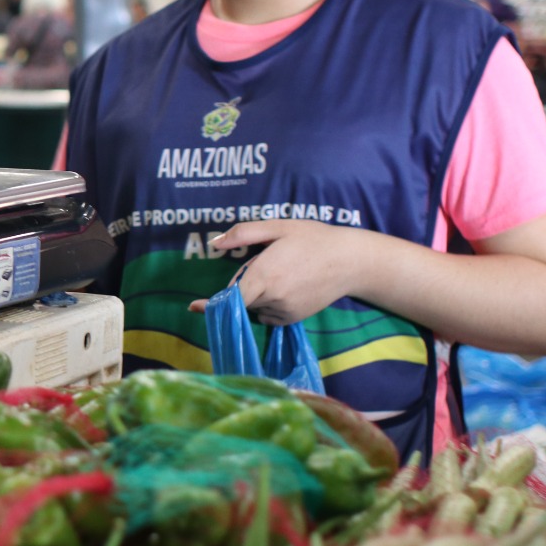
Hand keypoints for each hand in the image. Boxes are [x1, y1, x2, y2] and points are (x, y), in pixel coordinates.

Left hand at [186, 220, 362, 325]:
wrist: (350, 261)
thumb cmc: (313, 238)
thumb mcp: (278, 227)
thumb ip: (244, 234)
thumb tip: (215, 243)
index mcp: (264, 275)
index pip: (231, 296)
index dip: (212, 302)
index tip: (194, 306)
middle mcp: (272, 298)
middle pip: (241, 297)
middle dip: (244, 283)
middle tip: (269, 262)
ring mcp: (284, 311)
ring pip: (255, 306)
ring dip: (257, 293)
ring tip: (282, 272)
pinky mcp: (293, 319)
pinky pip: (268, 314)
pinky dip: (268, 303)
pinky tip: (287, 285)